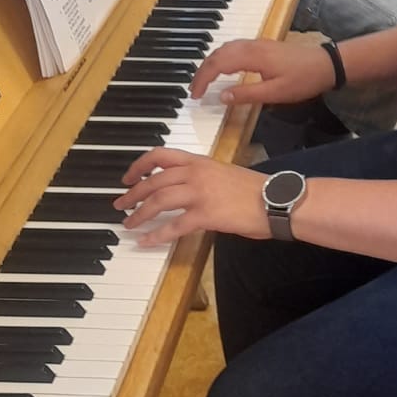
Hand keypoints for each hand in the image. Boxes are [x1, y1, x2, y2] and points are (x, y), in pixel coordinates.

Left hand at [114, 149, 263, 246]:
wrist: (277, 200)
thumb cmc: (256, 190)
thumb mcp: (224, 174)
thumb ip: (203, 178)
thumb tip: (185, 189)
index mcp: (200, 161)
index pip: (160, 155)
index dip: (139, 165)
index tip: (127, 177)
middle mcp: (196, 173)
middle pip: (154, 180)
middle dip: (133, 193)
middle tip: (120, 204)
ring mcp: (200, 194)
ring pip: (158, 201)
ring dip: (139, 213)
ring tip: (128, 223)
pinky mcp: (206, 215)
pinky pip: (173, 226)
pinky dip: (156, 234)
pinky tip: (146, 241)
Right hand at [189, 38, 333, 106]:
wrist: (326, 64)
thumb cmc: (303, 80)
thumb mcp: (275, 93)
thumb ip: (247, 95)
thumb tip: (221, 97)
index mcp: (252, 57)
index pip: (217, 64)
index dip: (203, 79)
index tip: (195, 95)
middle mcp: (252, 46)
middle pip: (217, 53)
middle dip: (202, 70)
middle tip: (195, 89)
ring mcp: (257, 43)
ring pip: (225, 47)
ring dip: (211, 62)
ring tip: (204, 80)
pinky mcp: (263, 45)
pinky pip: (234, 47)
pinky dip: (222, 57)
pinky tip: (223, 67)